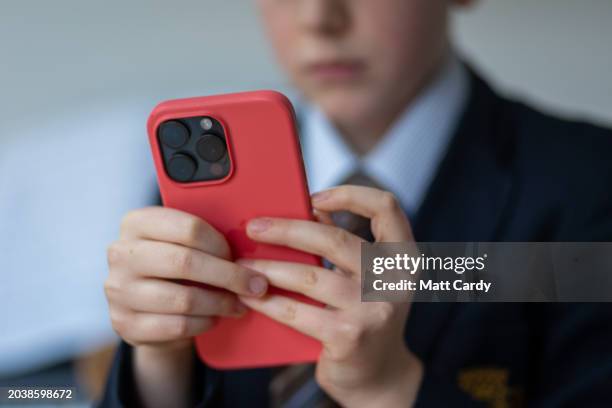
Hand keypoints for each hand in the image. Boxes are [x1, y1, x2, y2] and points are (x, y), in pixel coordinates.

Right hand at [104, 206, 267, 407]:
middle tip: (255, 285)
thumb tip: (250, 245)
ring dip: (220, 303)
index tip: (239, 256)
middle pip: (185, 262)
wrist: (144, 306)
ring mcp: (119, 291)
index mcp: (136, 222)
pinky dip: (204, 323)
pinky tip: (214, 318)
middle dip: (229, 275)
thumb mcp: (180, 242)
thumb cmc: (174, 266)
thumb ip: (203, 237)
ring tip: (239, 304)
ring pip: (184, 298)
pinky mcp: (125, 324)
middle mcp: (120, 254)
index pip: (188, 227)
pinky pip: (177, 326)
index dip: (221, 244)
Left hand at [238, 186, 423, 406]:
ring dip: (268, 268)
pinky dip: (269, 303)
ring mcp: (372, 309)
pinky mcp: (348, 336)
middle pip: (333, 239)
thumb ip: (343, 246)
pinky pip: (298, 312)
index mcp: (401, 256)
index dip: (349, 195)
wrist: (377, 375)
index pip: (386, 207)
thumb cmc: (364, 316)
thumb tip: (305, 212)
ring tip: (243, 265)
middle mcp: (392, 279)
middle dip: (286, 230)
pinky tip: (251, 297)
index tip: (314, 197)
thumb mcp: (366, 278)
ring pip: (309, 276)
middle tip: (255, 227)